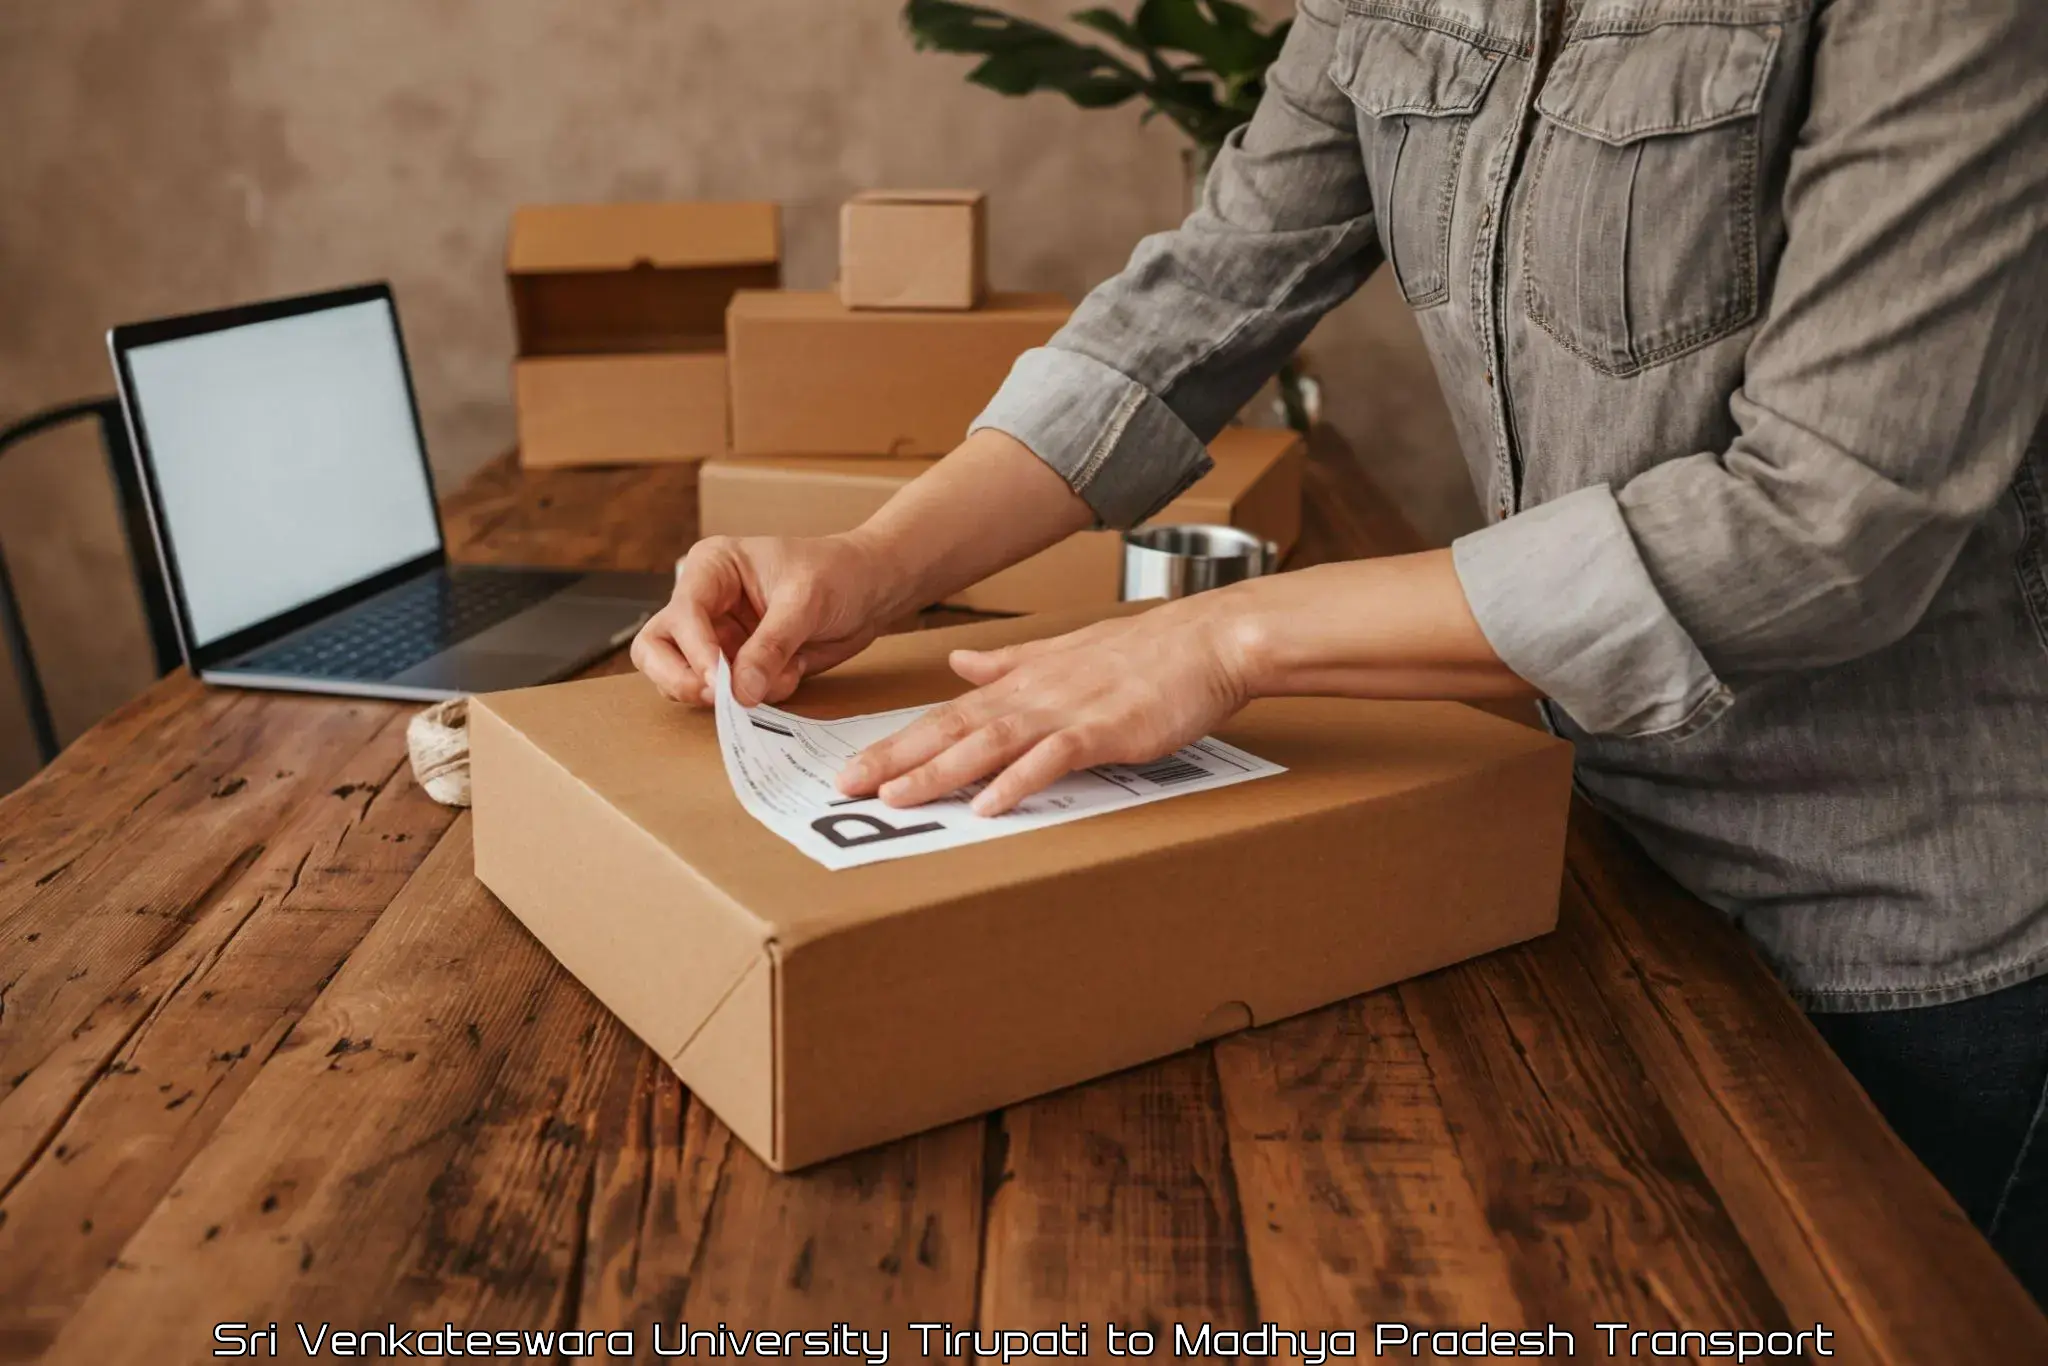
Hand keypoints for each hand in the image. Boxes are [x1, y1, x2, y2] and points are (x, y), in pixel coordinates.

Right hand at [631, 532, 905, 706]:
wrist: (872, 591)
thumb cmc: (839, 574)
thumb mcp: (807, 602)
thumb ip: (772, 646)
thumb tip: (740, 692)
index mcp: (712, 569)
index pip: (682, 614)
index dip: (695, 651)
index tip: (720, 681)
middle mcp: (704, 604)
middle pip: (655, 649)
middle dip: (679, 678)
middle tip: (718, 698)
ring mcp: (717, 638)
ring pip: (682, 679)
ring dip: (720, 694)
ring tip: (769, 682)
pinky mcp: (738, 666)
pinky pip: (727, 696)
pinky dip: (755, 698)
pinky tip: (791, 675)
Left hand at [836, 599, 1256, 816]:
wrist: (1207, 640)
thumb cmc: (1145, 654)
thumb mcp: (1064, 653)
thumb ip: (1007, 664)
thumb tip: (958, 664)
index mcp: (1021, 684)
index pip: (945, 716)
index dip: (895, 742)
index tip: (849, 767)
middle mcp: (1032, 696)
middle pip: (951, 729)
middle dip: (895, 758)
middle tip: (844, 787)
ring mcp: (1067, 711)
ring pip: (989, 743)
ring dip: (939, 771)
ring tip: (895, 797)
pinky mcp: (1105, 730)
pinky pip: (1053, 758)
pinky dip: (1019, 781)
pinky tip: (989, 804)